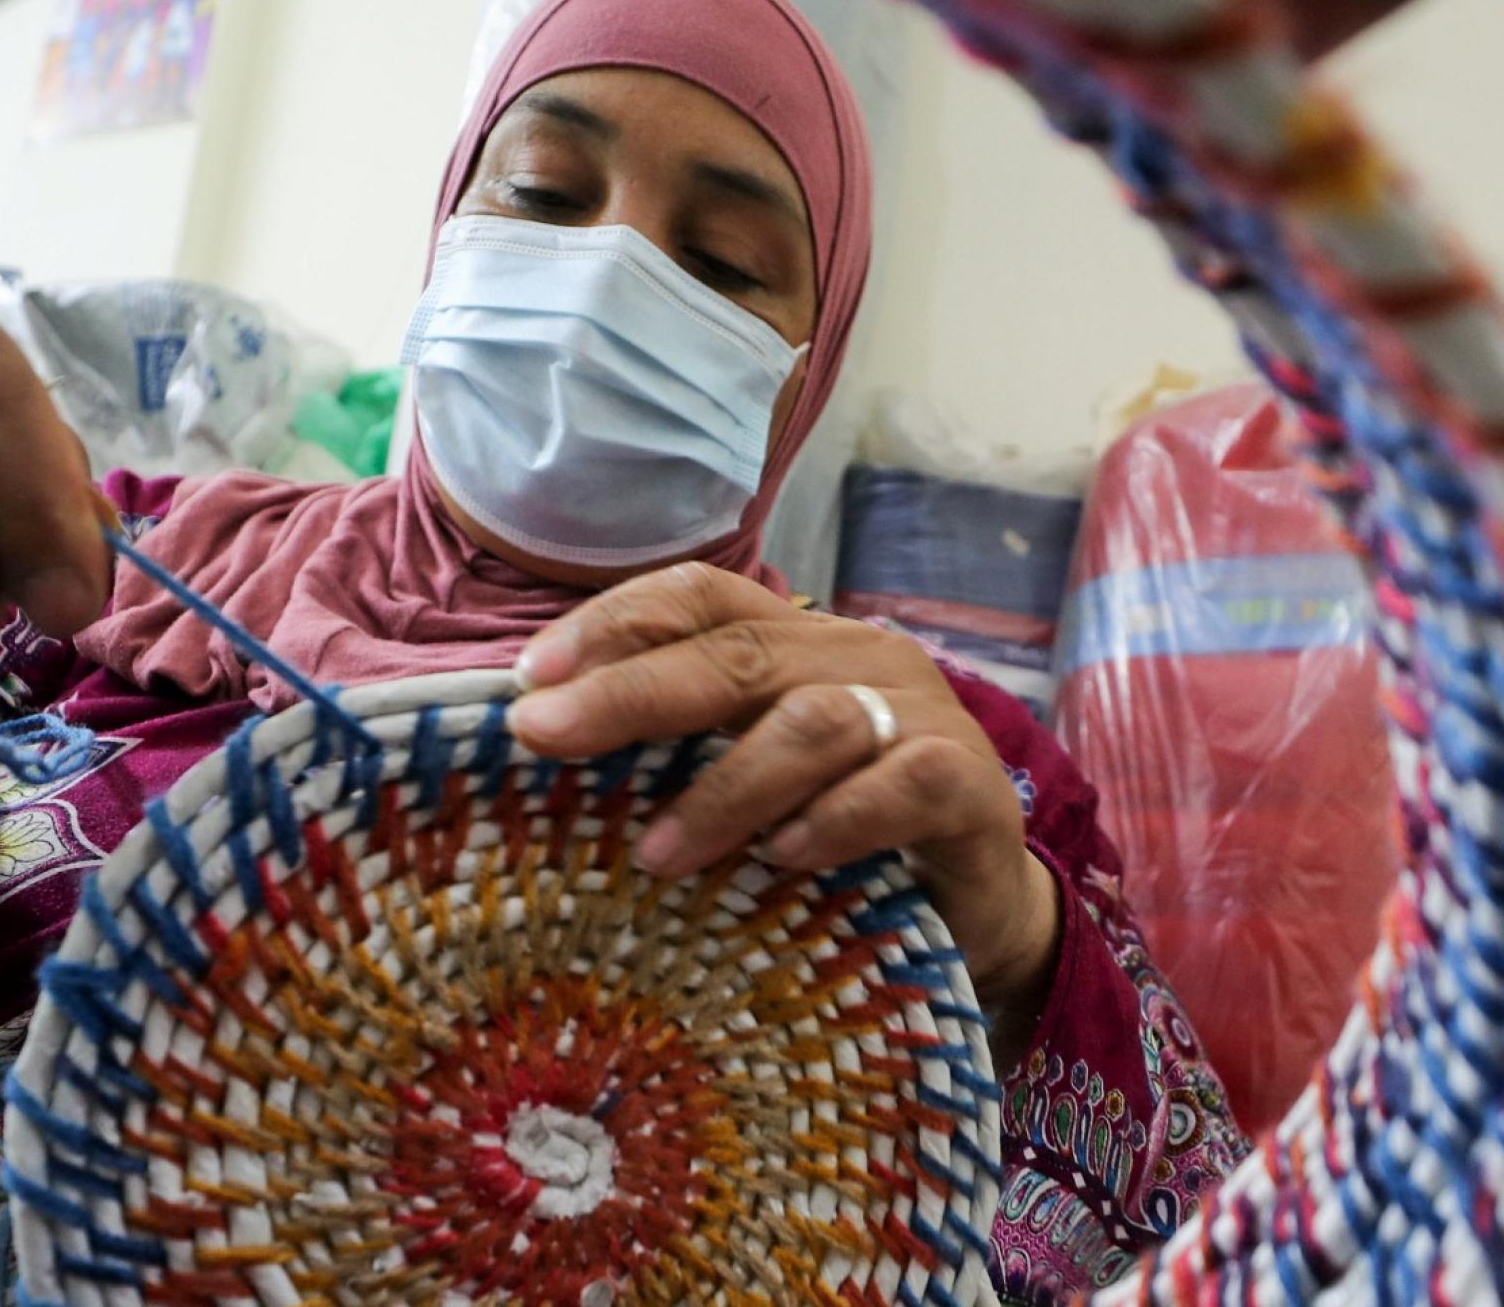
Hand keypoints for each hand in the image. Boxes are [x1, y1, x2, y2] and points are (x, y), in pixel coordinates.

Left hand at [503, 564, 1060, 1048]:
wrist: (973, 906)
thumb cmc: (833, 836)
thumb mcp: (745, 779)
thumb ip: (670, 750)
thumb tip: (540, 746)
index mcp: (796, 638)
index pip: (700, 597)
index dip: (614, 623)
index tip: (530, 678)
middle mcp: (858, 656)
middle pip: (738, 652)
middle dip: (631, 693)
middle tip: (544, 735)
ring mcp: (922, 714)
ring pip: (813, 721)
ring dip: (725, 787)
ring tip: (657, 854)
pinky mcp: (971, 785)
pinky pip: (902, 784)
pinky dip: (835, 820)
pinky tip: (784, 859)